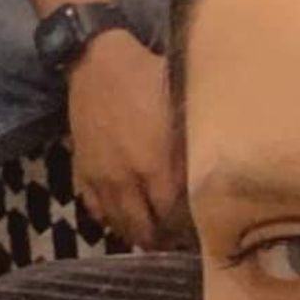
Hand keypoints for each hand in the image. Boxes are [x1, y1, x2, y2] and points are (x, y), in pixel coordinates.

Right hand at [66, 28, 182, 248]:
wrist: (97, 61)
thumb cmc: (149, 76)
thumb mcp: (182, 106)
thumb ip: (196, 144)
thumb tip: (217, 172)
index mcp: (157, 166)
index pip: (178, 216)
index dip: (191, 228)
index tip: (204, 229)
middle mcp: (128, 181)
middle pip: (149, 229)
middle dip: (166, 239)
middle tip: (180, 238)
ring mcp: (102, 180)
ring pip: (122, 225)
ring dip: (140, 234)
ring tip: (156, 234)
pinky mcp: (83, 173)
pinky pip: (97, 211)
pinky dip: (113, 220)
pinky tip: (128, 216)